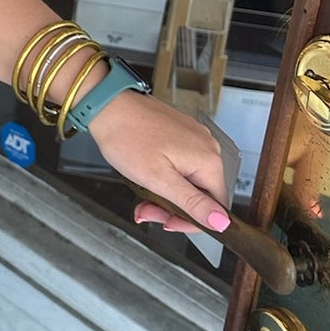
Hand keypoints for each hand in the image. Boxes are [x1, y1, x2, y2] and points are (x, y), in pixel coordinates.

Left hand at [88, 89, 230, 237]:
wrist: (107, 107)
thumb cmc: (126, 137)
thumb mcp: (159, 179)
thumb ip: (193, 203)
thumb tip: (222, 223)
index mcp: (208, 161)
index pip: (217, 207)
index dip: (191, 222)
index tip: (167, 221)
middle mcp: (207, 147)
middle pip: (201, 195)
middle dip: (172, 208)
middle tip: (146, 210)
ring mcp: (194, 139)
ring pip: (189, 181)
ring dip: (165, 194)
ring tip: (142, 195)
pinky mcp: (181, 135)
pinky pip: (181, 165)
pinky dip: (164, 177)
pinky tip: (147, 176)